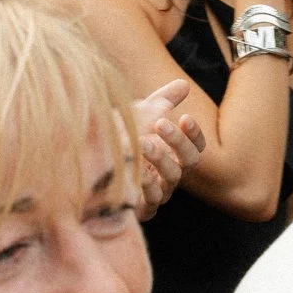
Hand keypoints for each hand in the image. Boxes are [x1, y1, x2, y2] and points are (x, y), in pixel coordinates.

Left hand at [130, 78, 206, 219]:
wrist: (96, 171)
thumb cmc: (125, 141)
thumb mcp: (142, 118)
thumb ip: (163, 101)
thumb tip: (184, 84)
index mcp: (175, 153)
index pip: (196, 145)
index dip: (194, 133)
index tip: (184, 117)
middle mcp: (172, 173)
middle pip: (189, 161)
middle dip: (178, 141)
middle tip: (161, 124)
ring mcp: (160, 191)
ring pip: (171, 178)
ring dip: (160, 159)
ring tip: (143, 142)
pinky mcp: (143, 207)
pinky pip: (152, 200)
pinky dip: (146, 185)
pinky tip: (136, 170)